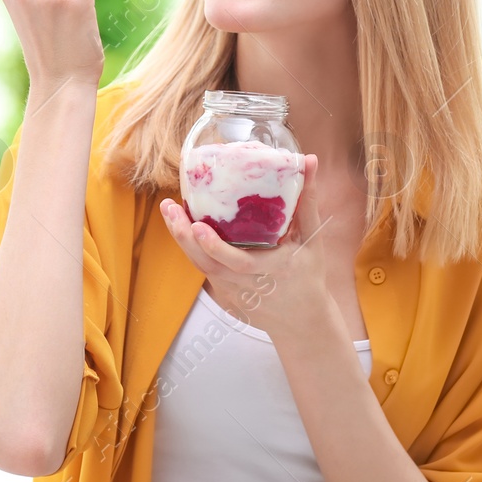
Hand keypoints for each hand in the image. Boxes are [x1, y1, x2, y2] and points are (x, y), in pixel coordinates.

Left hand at [161, 153, 332, 339]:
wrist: (303, 321)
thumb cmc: (309, 275)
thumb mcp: (311, 238)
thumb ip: (309, 200)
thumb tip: (308, 160)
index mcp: (271, 270)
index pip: (237, 262)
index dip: (215, 246)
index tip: (198, 226)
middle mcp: (247, 284)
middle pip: (207, 263)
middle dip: (184, 236)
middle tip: (171, 208)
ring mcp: (232, 292)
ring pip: (200, 265)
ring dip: (181, 239)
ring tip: (170, 210)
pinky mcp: (224, 295)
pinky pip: (204, 268)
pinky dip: (191, 248)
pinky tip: (182, 226)